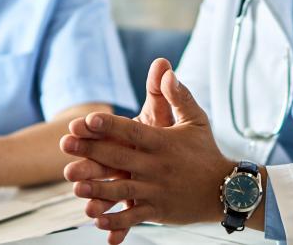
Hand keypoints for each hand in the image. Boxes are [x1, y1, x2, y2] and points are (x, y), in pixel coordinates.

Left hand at [61, 64, 234, 243]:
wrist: (227, 189)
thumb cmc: (206, 151)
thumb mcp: (196, 120)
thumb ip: (179, 96)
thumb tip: (167, 70)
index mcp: (163, 142)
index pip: (133, 132)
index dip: (110, 126)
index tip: (87, 120)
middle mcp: (158, 166)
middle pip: (120, 158)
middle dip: (91, 152)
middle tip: (65, 146)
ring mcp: (157, 190)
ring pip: (123, 191)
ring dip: (99, 189)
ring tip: (76, 187)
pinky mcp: (159, 211)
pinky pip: (135, 218)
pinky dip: (117, 222)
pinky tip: (98, 221)